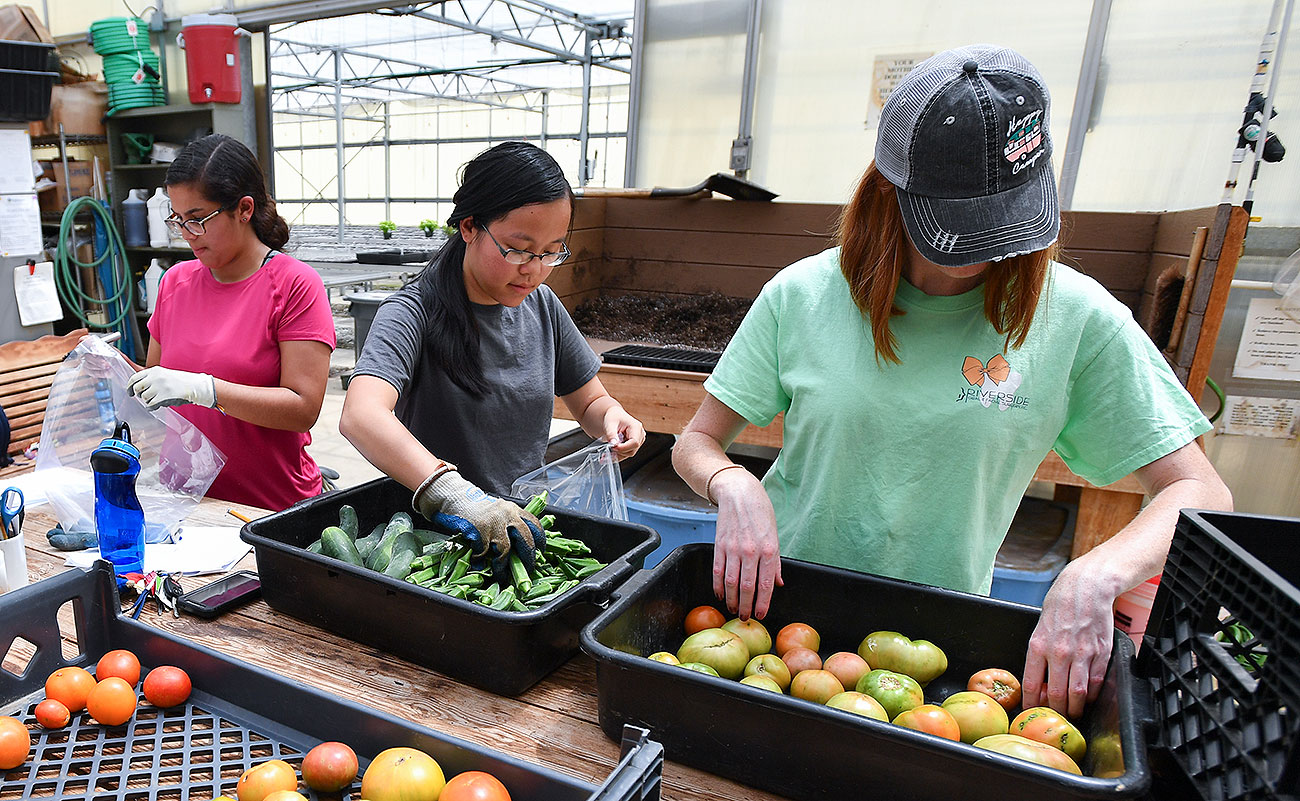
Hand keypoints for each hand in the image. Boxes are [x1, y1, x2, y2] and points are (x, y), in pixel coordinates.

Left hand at [128, 366, 215, 409]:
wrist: (195, 386)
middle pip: (137, 388)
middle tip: (142, 396)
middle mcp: (155, 377)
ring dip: (148, 401)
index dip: (129, 386)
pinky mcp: (163, 396)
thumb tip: (137, 385)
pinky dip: (151, 407)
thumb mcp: (164, 374)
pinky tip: (155, 406)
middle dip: (138, 394)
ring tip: (155, 400)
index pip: (135, 378)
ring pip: (144, 397)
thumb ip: (151, 378)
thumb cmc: (181, 381)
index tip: (129, 391)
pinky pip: (151, 404)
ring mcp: (159, 387)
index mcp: (154, 371)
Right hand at [413, 469, 543, 566]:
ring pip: (504, 549)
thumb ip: (509, 523)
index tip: (541, 551)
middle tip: (528, 569)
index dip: (540, 539)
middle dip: (528, 557)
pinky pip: (482, 552)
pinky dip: (481, 561)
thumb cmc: (476, 509)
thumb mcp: (498, 511)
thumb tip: (519, 547)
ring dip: (503, 566)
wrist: (454, 497)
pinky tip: (479, 565)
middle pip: (524, 538)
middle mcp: (506, 514)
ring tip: (502, 576)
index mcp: (513, 509)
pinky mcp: (478, 530)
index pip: (534, 524)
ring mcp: (492, 522)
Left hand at [602, 406, 644, 460]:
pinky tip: (609, 454)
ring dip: (617, 455)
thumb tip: (613, 444)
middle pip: (632, 450)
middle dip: (619, 451)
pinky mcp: (634, 445)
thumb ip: (611, 434)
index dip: (624, 447)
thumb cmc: (613, 417)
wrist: (614, 416)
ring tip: (606, 453)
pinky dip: (618, 455)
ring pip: (629, 453)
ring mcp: (638, 441)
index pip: (634, 442)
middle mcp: (640, 435)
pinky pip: (626, 453)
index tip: (613, 447)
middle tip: (607, 450)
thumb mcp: (610, 423)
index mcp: (636, 427)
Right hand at [710, 466, 782, 620]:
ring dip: (731, 600)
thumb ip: (775, 562)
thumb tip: (778, 584)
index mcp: (768, 549)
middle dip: (746, 606)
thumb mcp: (774, 536)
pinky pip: (717, 571)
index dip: (763, 603)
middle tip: (745, 617)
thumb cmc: (760, 513)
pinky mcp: (719, 545)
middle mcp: (750, 551)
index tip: (761, 615)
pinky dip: (718, 586)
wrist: (739, 493)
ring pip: (730, 583)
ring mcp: (733, 549)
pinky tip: (720, 594)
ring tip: (733, 609)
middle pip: (746, 587)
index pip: (765, 584)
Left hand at [1021, 561, 1115, 717]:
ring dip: (1075, 709)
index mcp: (1038, 645)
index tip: (1032, 712)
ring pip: (1078, 693)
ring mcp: (1082, 653)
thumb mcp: (1039, 629)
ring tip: (1073, 714)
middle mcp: (1059, 652)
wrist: (1086, 587)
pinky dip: (1092, 695)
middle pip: (1056, 694)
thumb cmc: (1060, 606)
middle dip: (1056, 712)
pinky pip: (1096, 682)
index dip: (1031, 704)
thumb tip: (1039, 684)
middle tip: (1056, 718)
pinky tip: (1088, 698)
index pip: (1031, 684)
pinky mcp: (1101, 653)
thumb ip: (1039, 655)